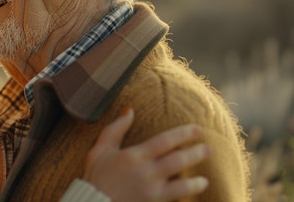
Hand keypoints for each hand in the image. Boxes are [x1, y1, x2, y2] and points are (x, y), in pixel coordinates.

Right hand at [84, 108, 209, 201]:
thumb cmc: (96, 177)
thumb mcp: (100, 149)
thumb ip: (115, 129)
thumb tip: (130, 111)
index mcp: (135, 156)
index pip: (166, 141)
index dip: (184, 134)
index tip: (197, 129)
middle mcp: (146, 172)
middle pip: (178, 160)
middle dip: (196, 153)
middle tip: (208, 149)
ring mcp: (152, 191)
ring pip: (182, 185)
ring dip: (196, 182)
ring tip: (205, 179)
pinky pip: (175, 199)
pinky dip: (185, 197)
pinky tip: (190, 195)